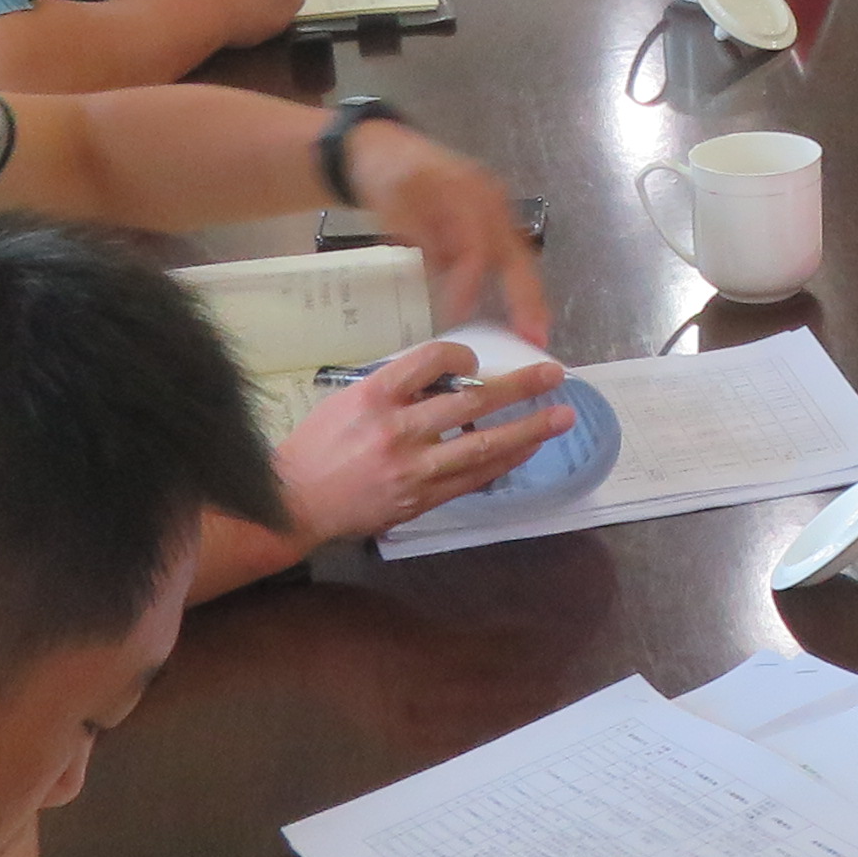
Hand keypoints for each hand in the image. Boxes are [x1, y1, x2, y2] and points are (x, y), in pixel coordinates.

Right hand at [275, 340, 576, 545]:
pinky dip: (503, 461)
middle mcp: (397, 428)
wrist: (296, 501)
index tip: (474, 361)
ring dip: (527, 429)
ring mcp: (412, 467)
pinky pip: (473, 477)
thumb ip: (397, 388)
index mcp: (375, 394)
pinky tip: (526, 449)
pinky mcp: (420, 498)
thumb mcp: (348, 400)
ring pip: (482, 444)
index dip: (463, 355)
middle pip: (471, 401)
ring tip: (561, 417)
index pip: (433, 359)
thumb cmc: (319, 445)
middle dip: (519, 387)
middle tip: (555, 375)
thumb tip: (450, 379)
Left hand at [337, 120, 557, 344]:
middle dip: (526, 296)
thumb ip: (421, 235)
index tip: (459, 316)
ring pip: (518, 257)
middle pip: (514, 253)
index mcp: (468, 191)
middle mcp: (490, 200)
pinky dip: (516, 284)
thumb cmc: (387, 175)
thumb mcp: (394, 203)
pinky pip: (508, 256)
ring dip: (529, 295)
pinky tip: (521, 310)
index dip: (470, 284)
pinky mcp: (489, 221)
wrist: (381, 148)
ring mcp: (493, 209)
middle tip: (535, 335)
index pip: (476, 247)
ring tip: (536, 332)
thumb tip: (446, 269)